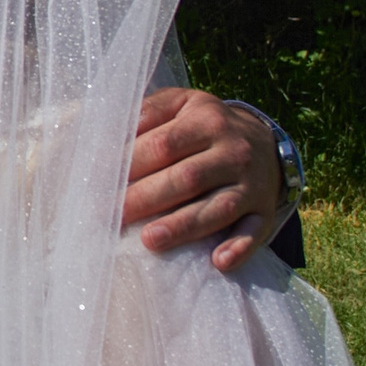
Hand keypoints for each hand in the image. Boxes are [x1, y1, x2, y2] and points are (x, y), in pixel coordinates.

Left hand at [123, 87, 284, 270]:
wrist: (266, 141)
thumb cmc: (207, 125)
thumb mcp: (182, 104)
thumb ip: (149, 111)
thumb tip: (109, 129)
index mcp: (208, 121)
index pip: (163, 145)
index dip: (129, 164)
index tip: (99, 181)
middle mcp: (234, 152)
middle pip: (186, 178)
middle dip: (145, 198)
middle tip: (111, 216)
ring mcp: (252, 184)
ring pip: (218, 208)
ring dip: (184, 226)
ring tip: (150, 240)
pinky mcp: (264, 212)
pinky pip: (255, 231)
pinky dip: (239, 247)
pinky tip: (219, 261)